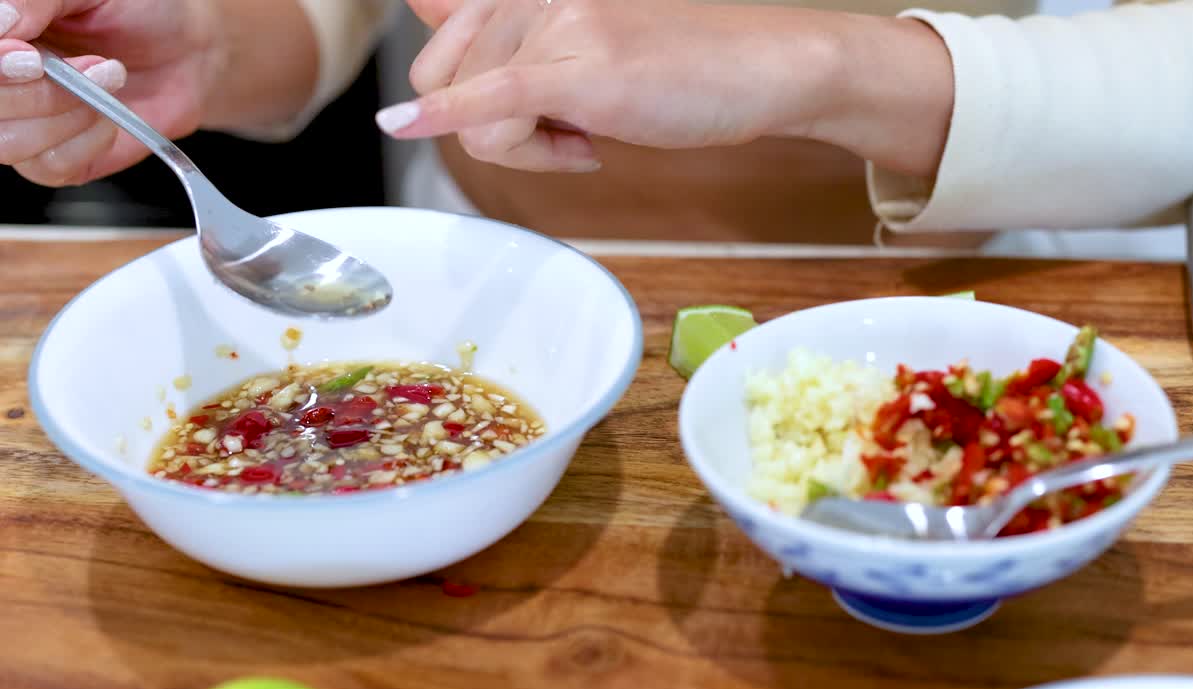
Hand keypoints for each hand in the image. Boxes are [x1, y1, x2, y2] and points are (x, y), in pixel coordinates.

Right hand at [0, 0, 217, 185]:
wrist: (188, 48)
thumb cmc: (136, 10)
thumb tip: (2, 21)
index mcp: (1, 38)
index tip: (30, 57)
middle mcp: (3, 82)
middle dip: (38, 92)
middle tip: (91, 65)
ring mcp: (22, 122)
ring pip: (8, 142)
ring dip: (66, 115)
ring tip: (106, 81)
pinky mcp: (55, 159)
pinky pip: (50, 165)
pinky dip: (88, 140)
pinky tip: (107, 114)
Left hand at [378, 0, 952, 176]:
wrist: (768, 66)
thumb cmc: (688, 65)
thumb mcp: (587, 41)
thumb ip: (506, 29)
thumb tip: (423, 3)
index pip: (447, 40)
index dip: (459, 93)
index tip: (510, 114)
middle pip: (448, 78)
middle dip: (491, 125)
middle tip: (564, 136)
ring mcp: (558, 23)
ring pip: (478, 113)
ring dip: (525, 148)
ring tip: (592, 136)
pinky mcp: (581, 68)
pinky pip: (489, 99)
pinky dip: (441, 118)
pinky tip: (402, 127)